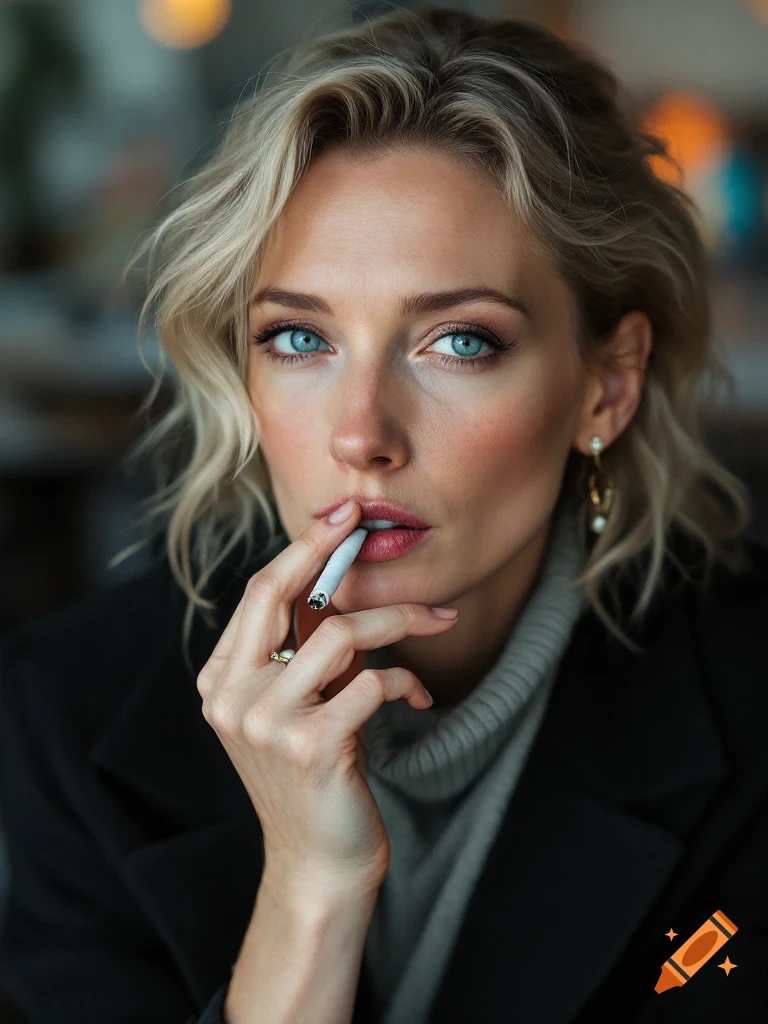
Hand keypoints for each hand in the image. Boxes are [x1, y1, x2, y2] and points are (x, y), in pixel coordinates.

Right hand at [195, 502, 458, 896]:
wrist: (319, 864)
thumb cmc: (315, 777)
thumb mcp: (296, 705)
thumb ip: (302, 650)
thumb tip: (337, 578)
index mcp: (221, 679)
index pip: (259, 594)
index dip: (301, 547)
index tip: (339, 514)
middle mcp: (231, 697)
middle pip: (279, 594)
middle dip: (327, 549)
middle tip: (368, 523)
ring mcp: (265, 723)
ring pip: (343, 634)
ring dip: (400, 621)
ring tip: (437, 623)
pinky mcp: (310, 747)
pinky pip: (374, 682)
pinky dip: (407, 680)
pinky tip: (417, 698)